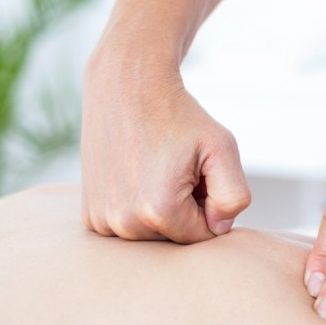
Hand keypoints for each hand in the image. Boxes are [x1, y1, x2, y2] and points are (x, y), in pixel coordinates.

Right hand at [80, 47, 250, 242]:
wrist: (126, 86)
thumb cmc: (180, 117)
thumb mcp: (222, 148)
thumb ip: (235, 196)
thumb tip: (220, 229)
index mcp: (159, 211)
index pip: (204, 236)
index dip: (209, 203)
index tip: (198, 173)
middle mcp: (124, 224)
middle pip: (176, 238)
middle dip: (186, 208)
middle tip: (177, 168)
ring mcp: (102, 221)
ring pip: (153, 235)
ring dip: (162, 210)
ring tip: (156, 170)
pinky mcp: (90, 216)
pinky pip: (130, 226)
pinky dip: (138, 208)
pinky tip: (136, 175)